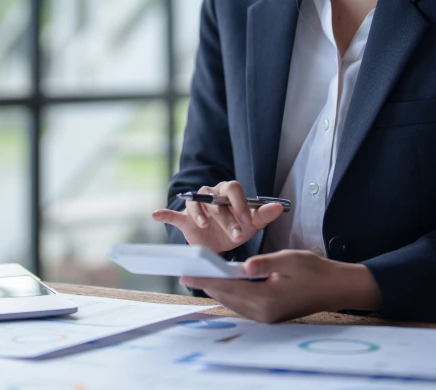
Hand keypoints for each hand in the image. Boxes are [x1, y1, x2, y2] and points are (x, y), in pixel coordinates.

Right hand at [151, 181, 282, 254]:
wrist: (219, 245)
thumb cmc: (236, 228)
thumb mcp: (251, 224)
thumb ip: (264, 215)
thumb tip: (280, 207)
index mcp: (228, 192)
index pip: (233, 189)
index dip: (240, 204)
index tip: (247, 222)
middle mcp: (211, 194)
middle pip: (216, 200)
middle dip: (226, 218)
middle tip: (236, 235)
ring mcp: (196, 205)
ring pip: (196, 203)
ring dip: (199, 213)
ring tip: (203, 225)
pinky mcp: (184, 219)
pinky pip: (173, 214)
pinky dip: (164, 213)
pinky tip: (155, 214)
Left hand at [181, 250, 382, 321]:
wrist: (336, 287)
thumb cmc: (314, 270)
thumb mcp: (288, 260)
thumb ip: (263, 264)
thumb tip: (242, 267)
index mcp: (267, 300)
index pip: (229, 288)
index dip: (206, 279)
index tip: (187, 273)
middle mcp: (265, 313)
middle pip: (228, 298)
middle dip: (208, 285)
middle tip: (186, 273)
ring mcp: (268, 317)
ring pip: (234, 303)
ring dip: (218, 290)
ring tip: (200, 277)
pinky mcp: (271, 315)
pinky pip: (244, 305)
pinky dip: (231, 294)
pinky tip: (224, 283)